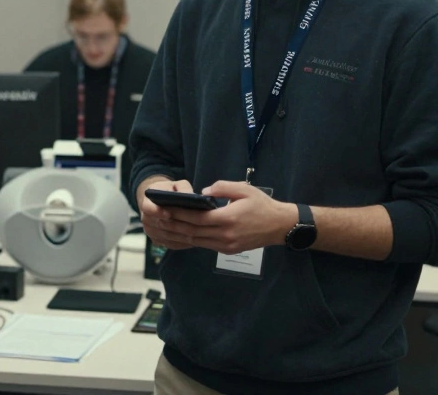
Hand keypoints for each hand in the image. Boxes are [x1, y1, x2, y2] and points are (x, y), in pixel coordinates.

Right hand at [137, 177, 195, 249]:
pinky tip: (196, 240)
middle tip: (195, 226)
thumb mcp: (175, 184)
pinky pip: (171, 244)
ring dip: (182, 236)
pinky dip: (183, 243)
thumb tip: (191, 196)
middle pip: (160, 225)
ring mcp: (151, 231)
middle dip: (178, 226)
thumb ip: (182, 187)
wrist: (158, 202)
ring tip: (199, 234)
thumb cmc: (169, 191)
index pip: (147, 208)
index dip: (157, 212)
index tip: (169, 214)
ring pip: (167, 236)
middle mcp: (146, 218)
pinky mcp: (157, 241)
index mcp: (147, 202)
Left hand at [153, 180, 297, 253]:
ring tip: (163, 226)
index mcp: (228, 219)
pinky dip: (190, 239)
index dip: (178, 214)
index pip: (196, 218)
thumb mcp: (244, 189)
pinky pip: (204, 245)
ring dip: (178, 234)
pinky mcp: (227, 250)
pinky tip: (180, 232)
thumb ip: (222, 187)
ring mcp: (226, 245)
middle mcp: (225, 235)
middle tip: (157, 217)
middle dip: (173, 224)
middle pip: (192, 231)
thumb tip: (203, 192)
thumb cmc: (262, 205)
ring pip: (195, 241)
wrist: (280, 226)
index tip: (163, 208)